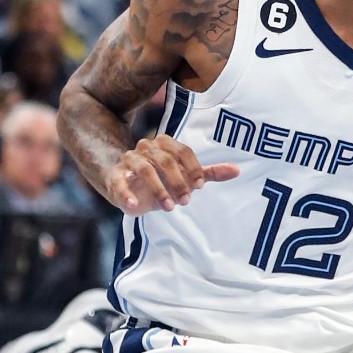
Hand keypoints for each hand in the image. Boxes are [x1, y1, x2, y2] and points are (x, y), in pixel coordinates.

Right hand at [107, 134, 239, 213]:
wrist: (131, 188)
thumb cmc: (163, 180)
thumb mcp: (187, 177)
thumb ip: (209, 173)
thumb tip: (237, 170)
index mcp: (165, 145)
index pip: (182, 151)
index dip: (193, 168)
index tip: (200, 186)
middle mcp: (146, 148)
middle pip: (164, 160)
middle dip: (178, 182)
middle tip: (186, 201)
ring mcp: (129, 160)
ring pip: (144, 169)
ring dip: (159, 189)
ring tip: (170, 207)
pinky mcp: (115, 176)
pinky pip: (119, 181)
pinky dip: (126, 194)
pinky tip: (135, 207)